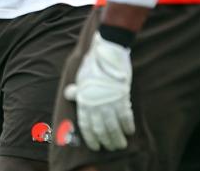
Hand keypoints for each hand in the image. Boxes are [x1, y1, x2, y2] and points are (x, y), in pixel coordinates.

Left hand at [63, 33, 134, 150]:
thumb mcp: (81, 77)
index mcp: (84, 102)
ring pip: (113, 126)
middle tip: (112, 148)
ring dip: (117, 137)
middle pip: (101, 129)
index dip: (92, 138)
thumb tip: (70, 94)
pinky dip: (127, 125)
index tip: (96, 146)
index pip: (86, 126)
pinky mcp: (122, 97)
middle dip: (106, 141)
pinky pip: (125, 116)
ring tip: (121, 144)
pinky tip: (130, 131)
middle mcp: (95, 105)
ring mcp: (109, 102)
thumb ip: (77, 90)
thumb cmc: (93, 63)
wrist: (107, 52)